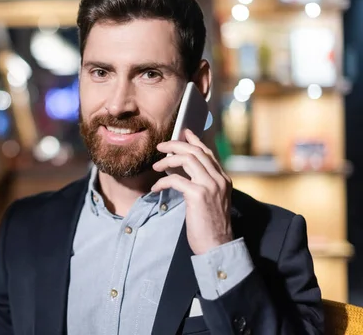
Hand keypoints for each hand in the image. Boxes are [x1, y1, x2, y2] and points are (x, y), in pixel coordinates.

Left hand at [152, 129, 232, 254]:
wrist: (217, 246)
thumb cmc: (210, 226)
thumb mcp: (210, 201)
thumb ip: (202, 184)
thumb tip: (182, 172)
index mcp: (223, 179)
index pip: (208, 153)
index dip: (195, 141)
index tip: (184, 132)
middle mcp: (219, 179)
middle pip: (196, 152)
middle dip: (176, 145)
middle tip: (161, 147)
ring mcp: (210, 186)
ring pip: (187, 160)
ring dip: (168, 160)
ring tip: (156, 166)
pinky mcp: (198, 195)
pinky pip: (176, 179)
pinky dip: (162, 181)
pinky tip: (155, 187)